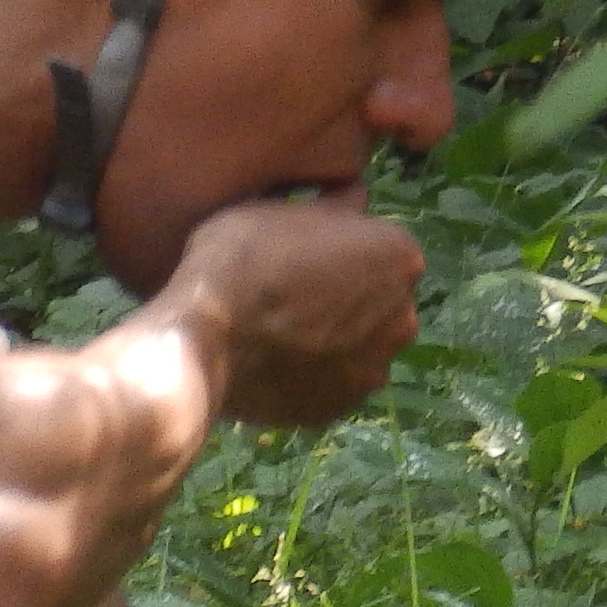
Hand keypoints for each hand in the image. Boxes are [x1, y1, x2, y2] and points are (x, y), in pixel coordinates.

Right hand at [154, 192, 423, 426]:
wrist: (203, 342)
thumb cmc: (240, 259)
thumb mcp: (280, 207)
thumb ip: (332, 205)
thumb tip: (354, 197)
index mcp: (400, 256)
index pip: (378, 246)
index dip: (338, 246)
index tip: (302, 252)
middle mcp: (403, 317)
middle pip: (377, 299)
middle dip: (345, 295)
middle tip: (290, 291)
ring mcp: (374, 369)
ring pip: (357, 345)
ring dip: (331, 337)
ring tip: (277, 330)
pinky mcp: (341, 408)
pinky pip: (330, 382)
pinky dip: (311, 374)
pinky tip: (272, 360)